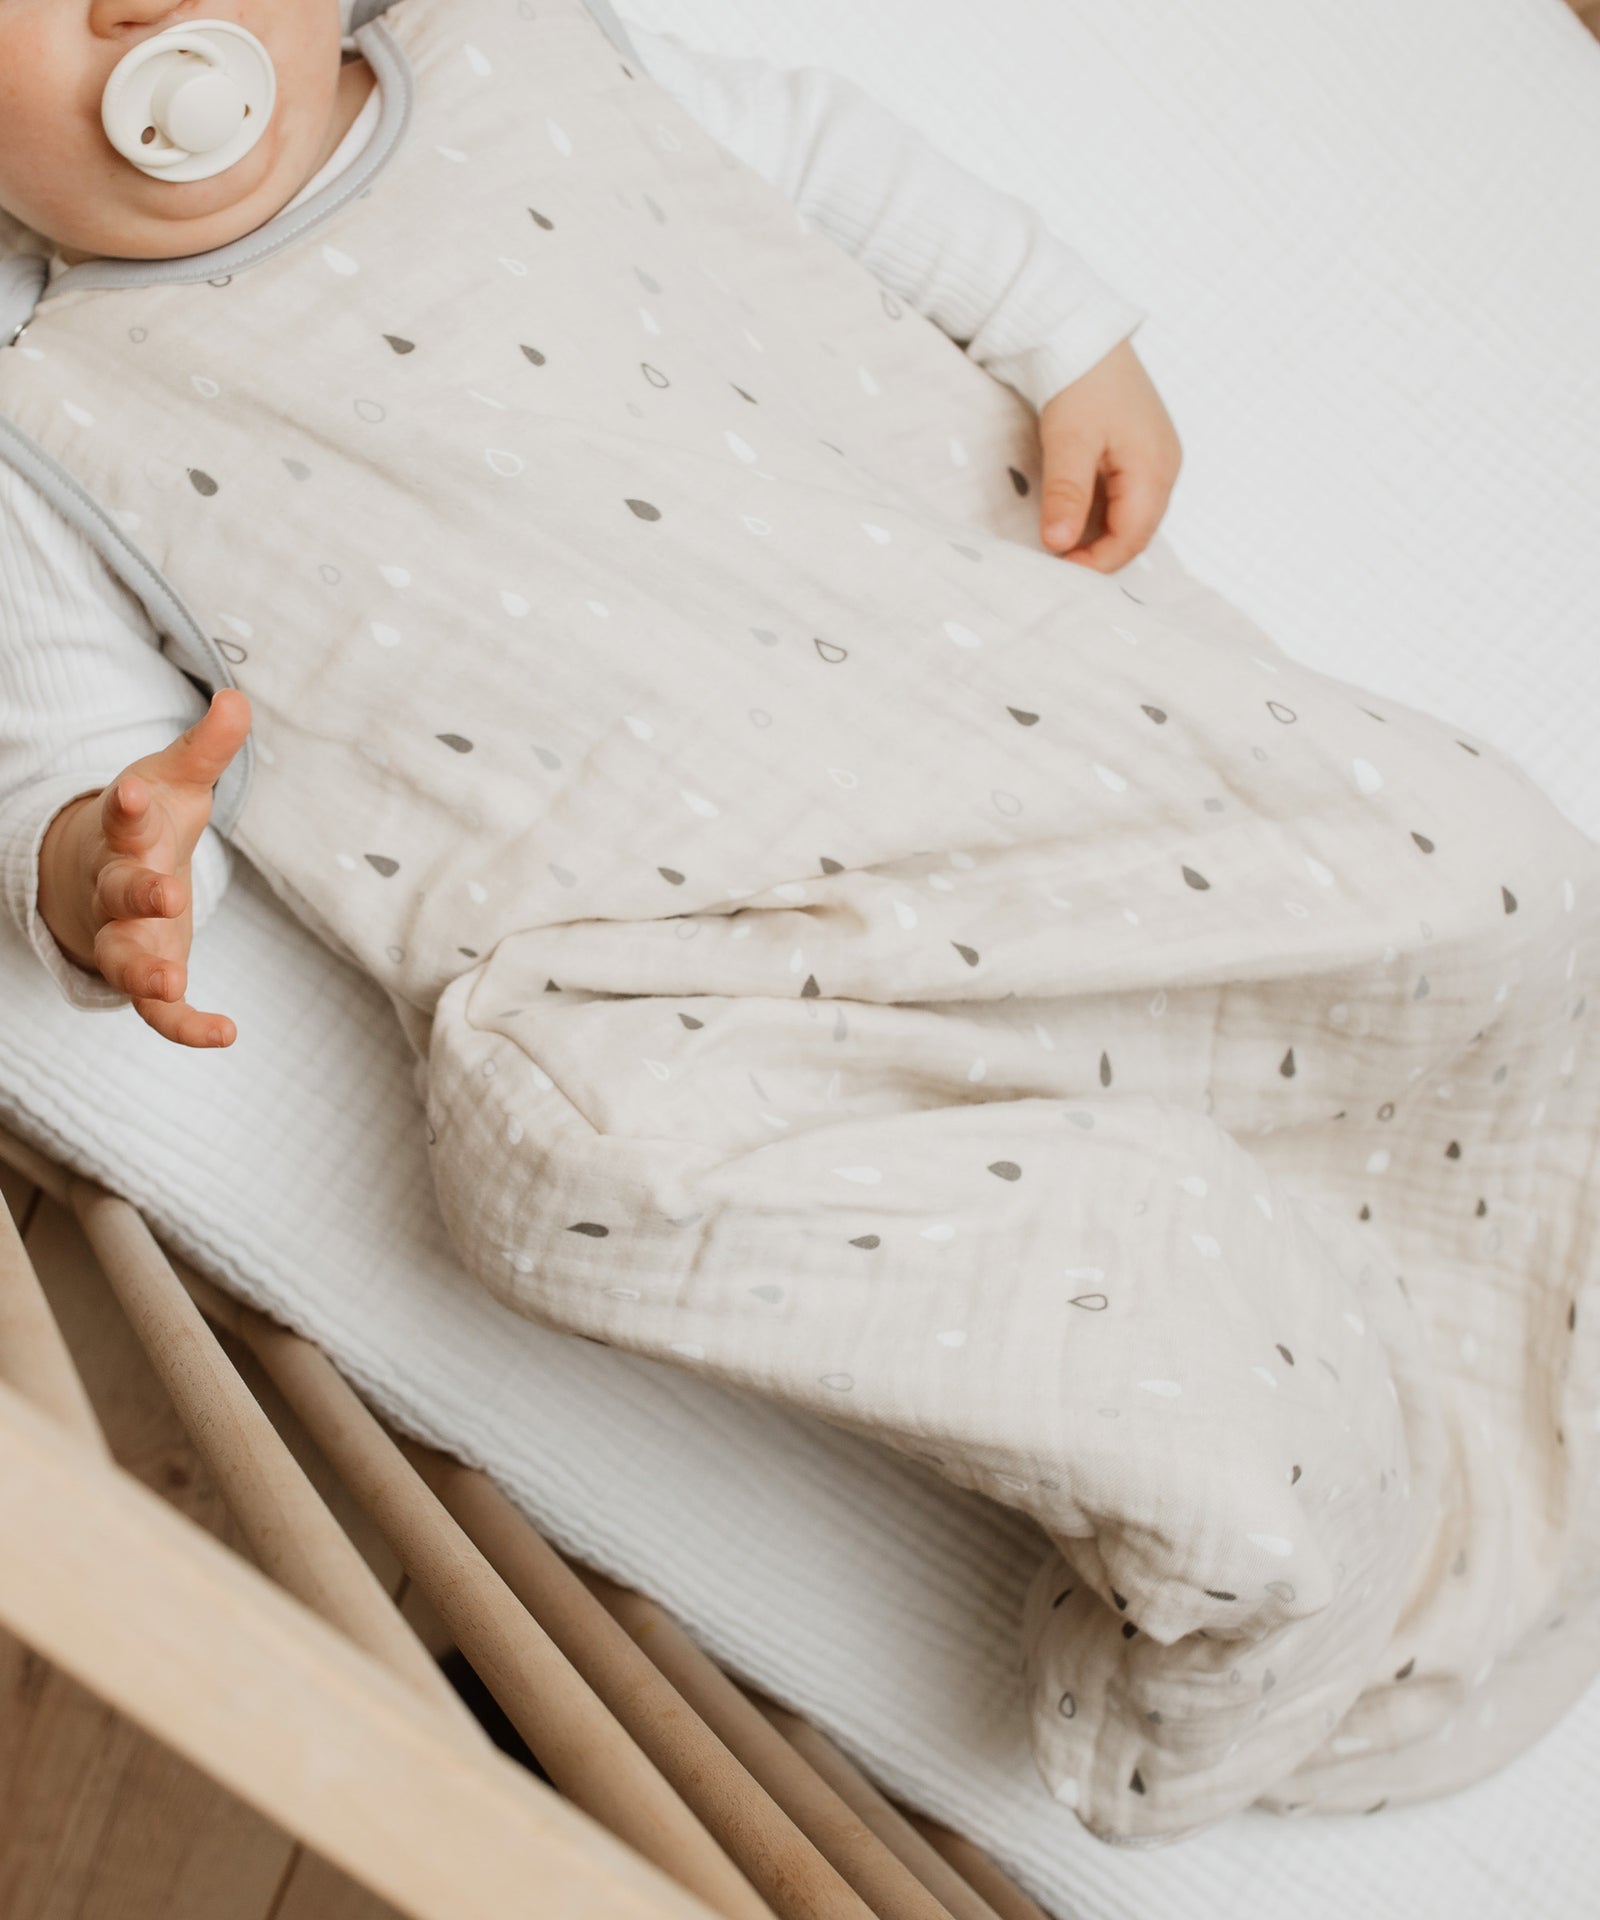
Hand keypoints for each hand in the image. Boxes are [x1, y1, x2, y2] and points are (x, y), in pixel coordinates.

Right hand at [37, 689, 252, 1048]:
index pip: (121, 819)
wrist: (104, 874)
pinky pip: (157, 1013)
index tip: (127, 789)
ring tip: (171, 983)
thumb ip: (207, 747)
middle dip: (140, 894)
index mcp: (125, 835)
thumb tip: (237, 697)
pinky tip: (226, 1035)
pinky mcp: (148, 975)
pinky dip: (184, 1026)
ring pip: (124, 959)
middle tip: (167, 894)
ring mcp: (128, 937)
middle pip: (118, 893)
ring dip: (144, 972)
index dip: (124, 806)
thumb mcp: (176, 780)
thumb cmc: (148, 823)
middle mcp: (116, 889)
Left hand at [1036, 339, 1181, 571]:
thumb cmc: (1078, 383)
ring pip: (1131, 516)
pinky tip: (1073, 509)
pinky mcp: (1143, 451)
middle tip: (1054, 558)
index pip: (1132, 538)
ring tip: (1060, 535)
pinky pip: (1127, 497)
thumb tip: (1059, 544)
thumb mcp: (1068, 443)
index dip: (1096, 562)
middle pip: (1136, 532)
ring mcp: (1157, 458)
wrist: (1083, 334)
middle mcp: (1165, 467)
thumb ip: (1067, 496)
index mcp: (1154, 469)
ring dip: (1098, 533)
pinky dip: (1101, 511)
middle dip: (1098, 552)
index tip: (1057, 567)